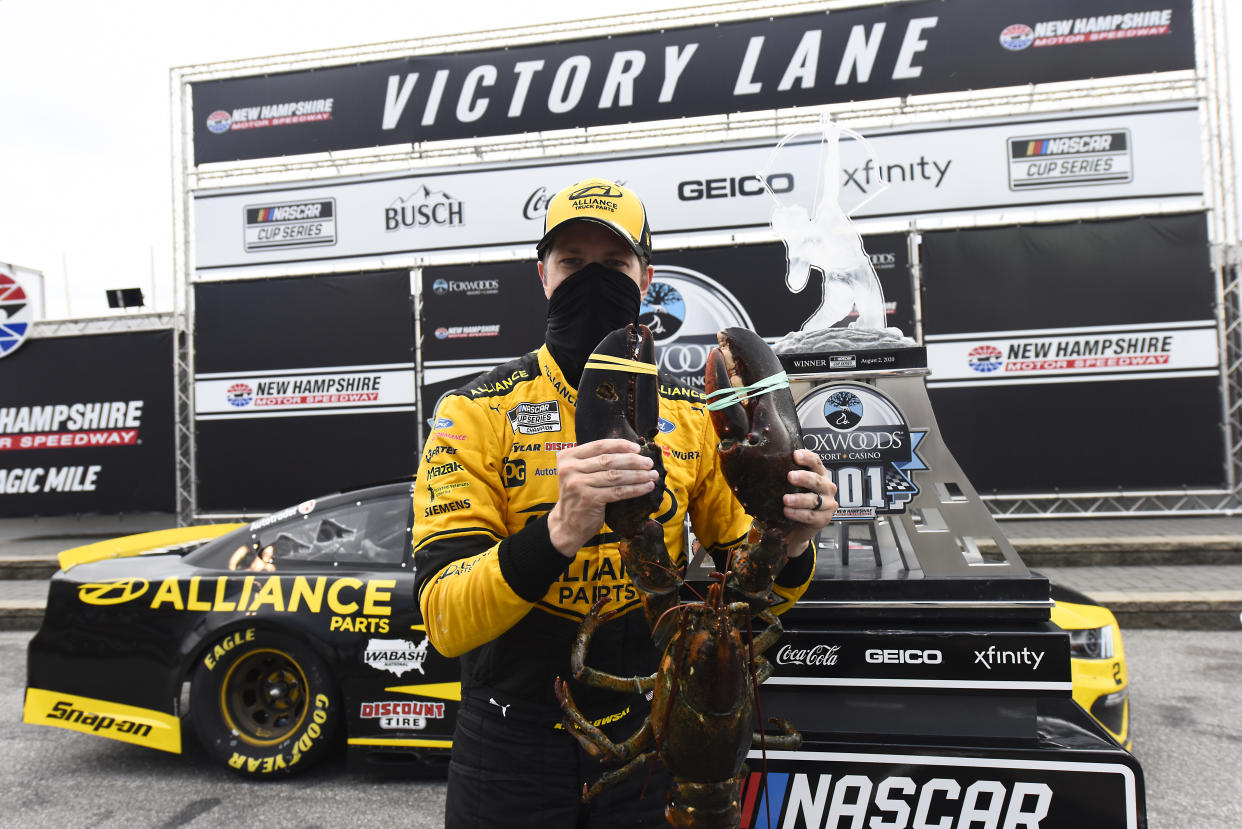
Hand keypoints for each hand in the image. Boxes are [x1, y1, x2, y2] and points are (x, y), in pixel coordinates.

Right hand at [547, 439, 660, 557]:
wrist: (567, 524)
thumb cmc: (579, 496)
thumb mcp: (579, 474)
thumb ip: (594, 462)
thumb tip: (629, 451)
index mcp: (567, 457)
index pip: (598, 445)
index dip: (620, 445)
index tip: (637, 448)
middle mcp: (570, 469)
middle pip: (608, 460)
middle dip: (632, 460)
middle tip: (648, 463)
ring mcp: (578, 484)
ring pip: (615, 476)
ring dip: (637, 475)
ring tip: (652, 475)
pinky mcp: (588, 499)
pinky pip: (617, 491)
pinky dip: (635, 489)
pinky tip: (646, 487)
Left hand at [781, 449, 837, 557]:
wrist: (796, 529)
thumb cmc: (794, 503)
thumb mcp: (791, 487)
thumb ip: (786, 477)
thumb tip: (765, 464)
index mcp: (819, 475)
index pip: (816, 462)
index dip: (807, 457)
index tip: (795, 455)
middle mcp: (826, 488)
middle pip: (817, 480)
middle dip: (804, 478)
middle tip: (790, 476)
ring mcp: (827, 504)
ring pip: (814, 500)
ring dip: (799, 499)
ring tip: (786, 499)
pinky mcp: (824, 519)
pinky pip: (811, 515)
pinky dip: (798, 514)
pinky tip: (788, 511)